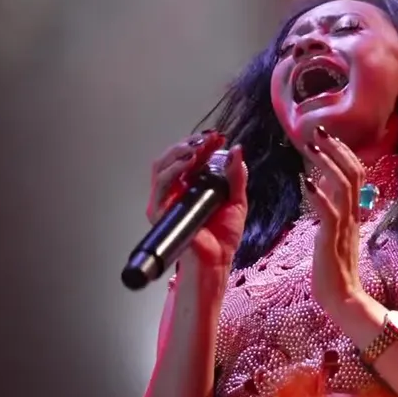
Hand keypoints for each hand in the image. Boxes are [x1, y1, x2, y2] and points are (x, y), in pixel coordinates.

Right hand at [146, 132, 247, 270]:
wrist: (218, 260)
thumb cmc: (223, 236)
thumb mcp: (236, 200)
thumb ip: (237, 176)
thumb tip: (237, 150)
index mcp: (192, 185)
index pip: (190, 157)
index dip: (201, 143)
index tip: (217, 136)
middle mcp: (176, 190)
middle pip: (173, 157)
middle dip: (190, 144)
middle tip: (208, 140)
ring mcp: (166, 200)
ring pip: (162, 166)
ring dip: (179, 152)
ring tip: (197, 147)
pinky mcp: (160, 211)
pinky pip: (161, 185)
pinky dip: (173, 170)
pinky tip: (188, 162)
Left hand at [302, 126, 368, 317]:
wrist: (344, 299)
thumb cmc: (334, 271)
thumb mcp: (333, 235)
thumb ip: (331, 212)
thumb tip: (322, 189)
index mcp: (353, 214)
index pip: (355, 174)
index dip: (343, 153)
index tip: (328, 137)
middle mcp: (353, 215)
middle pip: (353, 173)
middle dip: (336, 149)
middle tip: (319, 130)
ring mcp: (345, 226)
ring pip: (343, 185)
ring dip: (326, 163)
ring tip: (311, 147)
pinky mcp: (332, 239)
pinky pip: (330, 211)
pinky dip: (319, 194)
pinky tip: (306, 182)